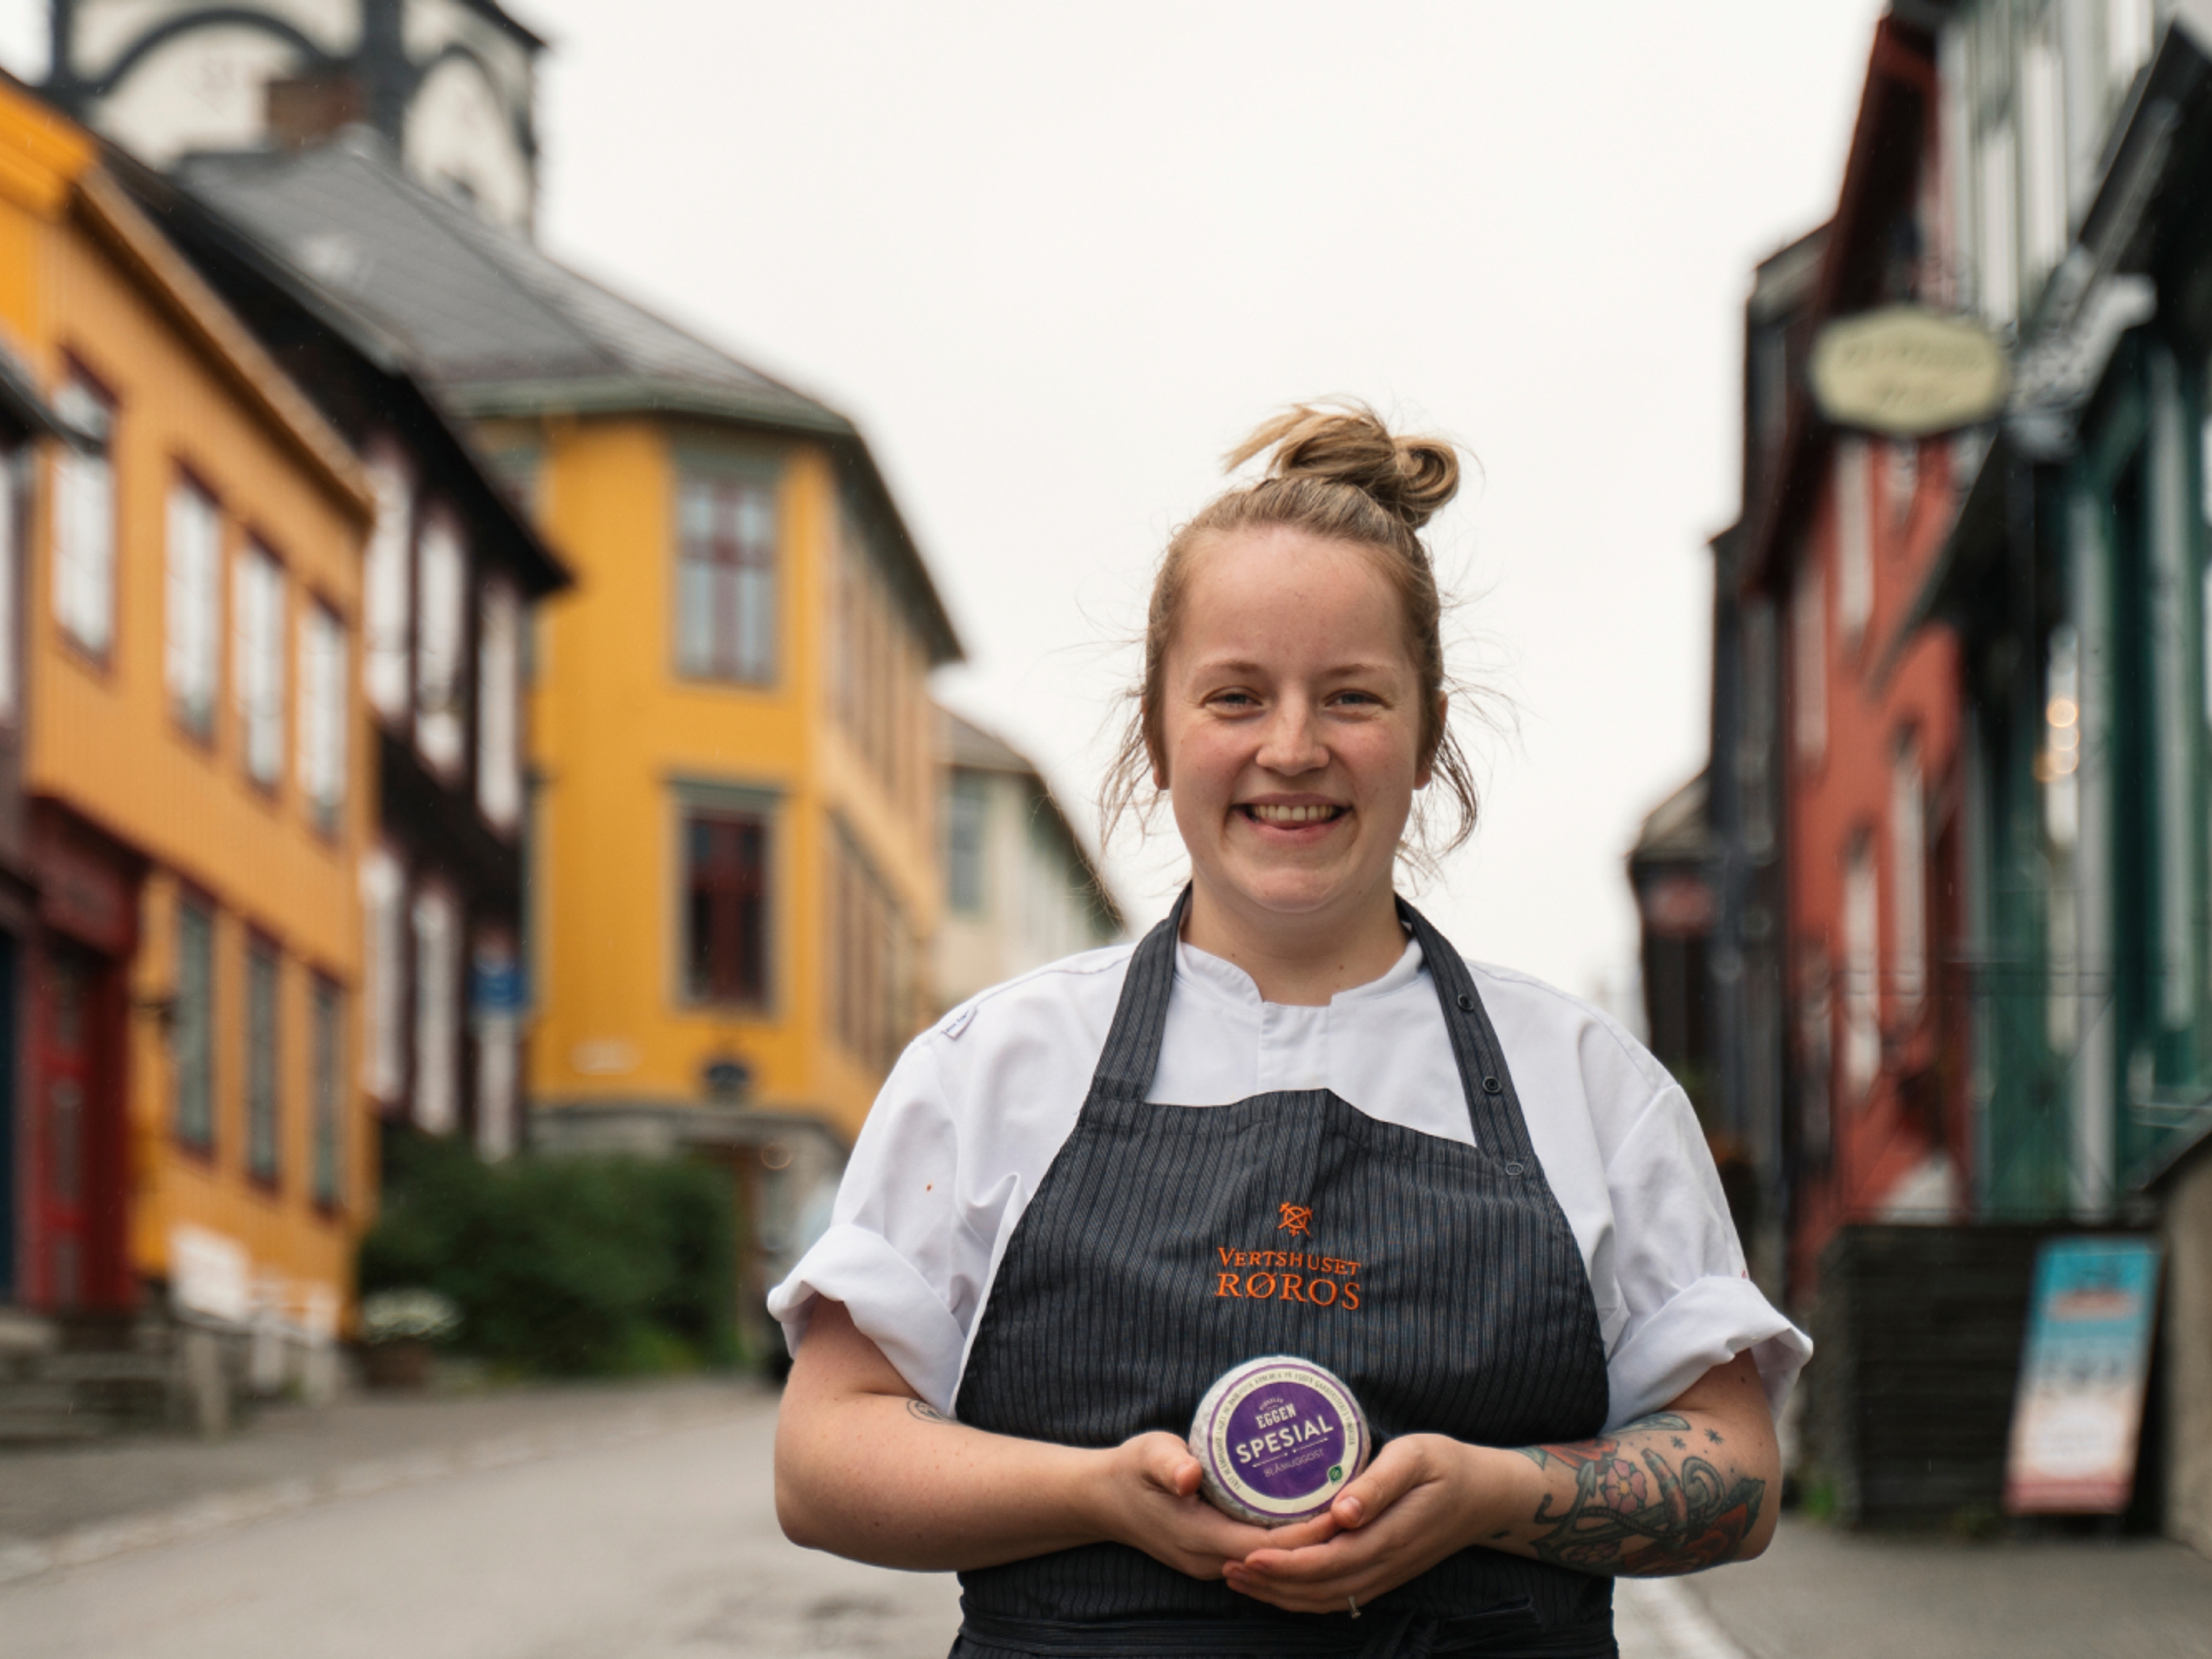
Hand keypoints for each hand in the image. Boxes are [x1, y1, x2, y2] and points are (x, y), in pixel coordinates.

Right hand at [1090, 1432, 1340, 1580]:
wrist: (1101, 1499)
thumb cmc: (1130, 1470)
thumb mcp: (1147, 1456)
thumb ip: (1169, 1464)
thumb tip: (1189, 1475)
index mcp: (1200, 1539)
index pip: (1269, 1546)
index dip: (1309, 1533)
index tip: (1342, 1508)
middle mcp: (1210, 1561)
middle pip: (1279, 1559)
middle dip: (1319, 1540)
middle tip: (1357, 1508)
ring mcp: (1211, 1564)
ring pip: (1272, 1561)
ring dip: (1306, 1544)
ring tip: (1345, 1514)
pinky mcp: (1212, 1557)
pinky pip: (1259, 1555)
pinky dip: (1286, 1541)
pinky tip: (1308, 1517)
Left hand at [1224, 1435, 1515, 1612]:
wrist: (1486, 1496)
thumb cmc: (1447, 1465)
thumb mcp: (1416, 1458)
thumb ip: (1379, 1484)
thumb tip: (1344, 1512)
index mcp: (1388, 1537)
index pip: (1326, 1562)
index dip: (1284, 1565)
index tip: (1246, 1554)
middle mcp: (1384, 1565)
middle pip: (1318, 1589)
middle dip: (1269, 1584)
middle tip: (1224, 1566)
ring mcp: (1385, 1575)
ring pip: (1325, 1599)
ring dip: (1280, 1594)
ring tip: (1237, 1577)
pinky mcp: (1384, 1573)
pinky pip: (1338, 1596)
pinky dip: (1303, 1596)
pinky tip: (1277, 1583)